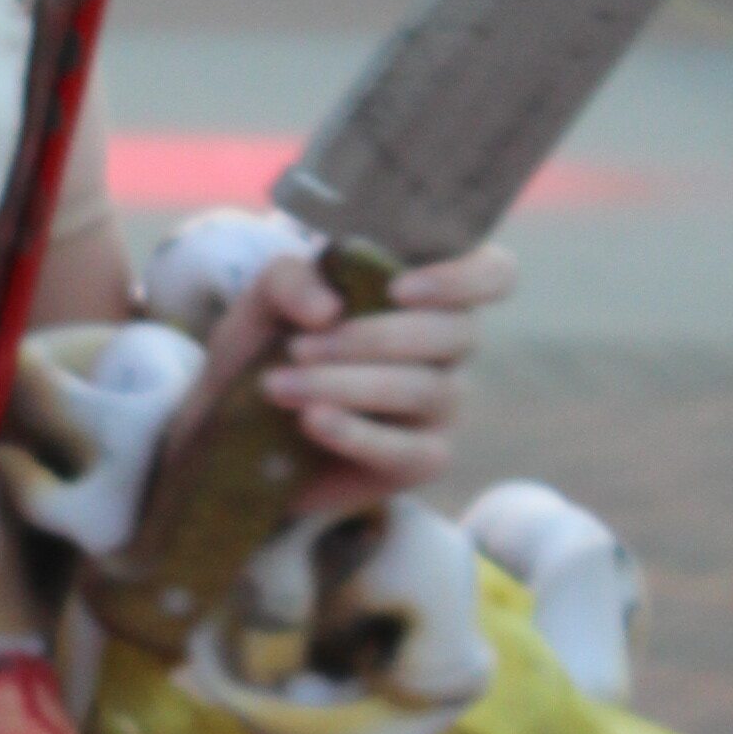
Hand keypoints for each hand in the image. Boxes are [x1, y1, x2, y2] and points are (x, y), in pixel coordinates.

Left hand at [217, 236, 515, 511]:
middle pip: (455, 332)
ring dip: (347, 384)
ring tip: (280, 385)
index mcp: (428, 293)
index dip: (463, 278)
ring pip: (425, 389)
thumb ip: (290, 282)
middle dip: (371, 338)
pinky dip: (355, 433)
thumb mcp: (266, 302)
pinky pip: (406, 449)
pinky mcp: (424, 459)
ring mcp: (443, 405)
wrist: (239, 425)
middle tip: (298, 347)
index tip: (399, 289)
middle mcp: (450, 347)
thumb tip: (328, 308)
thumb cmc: (270, 347)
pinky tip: (312, 420)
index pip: (493, 274)